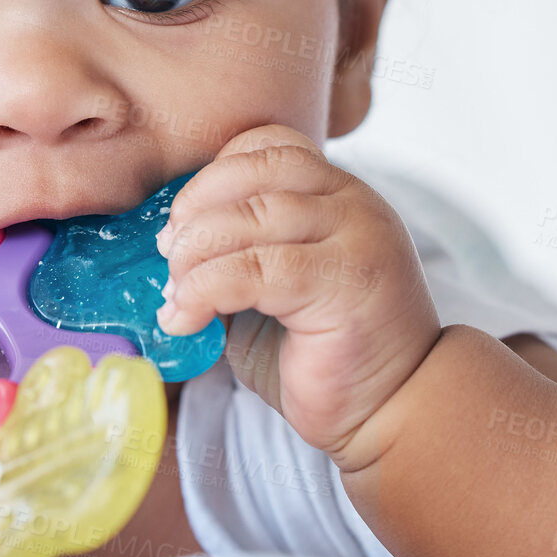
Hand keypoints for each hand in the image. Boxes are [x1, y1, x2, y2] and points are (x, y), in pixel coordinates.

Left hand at [156, 125, 438, 471]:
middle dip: (196, 207)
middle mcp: (354, 203)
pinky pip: (255, 269)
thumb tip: (164, 247)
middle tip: (167, 254)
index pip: (269, 145)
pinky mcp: (346, 283)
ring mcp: (357, 238)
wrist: (392, 411)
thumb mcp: (269, 290)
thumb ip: (234, 255)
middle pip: (258, 170)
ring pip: (253, 217)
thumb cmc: (324, 353)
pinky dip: (204, 290)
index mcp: (338, 193)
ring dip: (195, 253)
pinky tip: (186, 319)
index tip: (181, 221)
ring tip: (174, 294)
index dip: (214, 174)